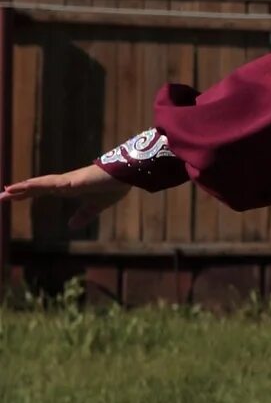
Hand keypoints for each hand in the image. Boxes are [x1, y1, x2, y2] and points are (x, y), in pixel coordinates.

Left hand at [0, 164, 130, 213]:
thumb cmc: (113, 186)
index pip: (41, 191)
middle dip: (17, 193)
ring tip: (5, 191)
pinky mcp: (70, 181)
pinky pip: (49, 183)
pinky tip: (23, 186)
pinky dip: (34, 185)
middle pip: (35, 187)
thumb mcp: (96, 206)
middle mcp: (62, 183)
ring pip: (38, 185)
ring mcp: (65, 181)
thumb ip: (83, 215)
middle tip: (0, 197)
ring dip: (21, 188)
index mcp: (67, 188)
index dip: (25, 194)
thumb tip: (71, 226)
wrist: (126, 175)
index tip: (11, 196)